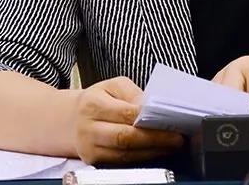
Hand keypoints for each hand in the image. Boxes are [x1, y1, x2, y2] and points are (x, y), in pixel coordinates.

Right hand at [68, 76, 183, 164]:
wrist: (71, 120)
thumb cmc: (98, 100)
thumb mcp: (112, 86)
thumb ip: (133, 93)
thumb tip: (150, 107)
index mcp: (92, 104)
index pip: (125, 113)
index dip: (149, 118)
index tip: (170, 119)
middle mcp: (88, 128)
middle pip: (125, 138)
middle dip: (155, 139)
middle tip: (177, 138)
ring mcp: (89, 147)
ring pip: (124, 154)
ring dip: (152, 151)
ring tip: (172, 145)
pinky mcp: (93, 161)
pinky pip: (121, 162)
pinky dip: (142, 158)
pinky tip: (157, 152)